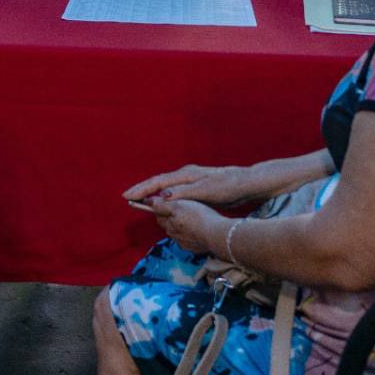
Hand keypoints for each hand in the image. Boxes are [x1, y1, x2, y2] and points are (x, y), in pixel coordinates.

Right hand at [123, 164, 251, 206]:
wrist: (247, 182)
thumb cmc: (228, 187)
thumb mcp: (206, 191)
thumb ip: (184, 194)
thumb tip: (162, 197)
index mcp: (186, 175)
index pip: (158, 182)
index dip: (143, 189)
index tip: (128, 196)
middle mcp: (186, 174)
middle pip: (159, 181)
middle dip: (142, 188)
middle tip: (127, 197)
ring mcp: (191, 178)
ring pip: (165, 184)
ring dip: (151, 191)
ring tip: (139, 198)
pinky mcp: (196, 184)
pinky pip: (173, 188)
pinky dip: (163, 193)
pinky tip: (161, 200)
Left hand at [149, 198, 226, 253]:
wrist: (217, 235)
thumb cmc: (199, 217)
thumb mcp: (178, 205)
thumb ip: (162, 204)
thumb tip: (148, 201)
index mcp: (168, 225)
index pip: (158, 215)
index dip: (161, 206)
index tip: (166, 201)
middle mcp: (175, 237)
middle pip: (168, 224)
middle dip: (171, 216)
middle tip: (181, 207)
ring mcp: (186, 244)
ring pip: (180, 232)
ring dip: (183, 225)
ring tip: (192, 216)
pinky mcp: (197, 248)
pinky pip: (191, 239)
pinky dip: (193, 233)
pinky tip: (200, 227)